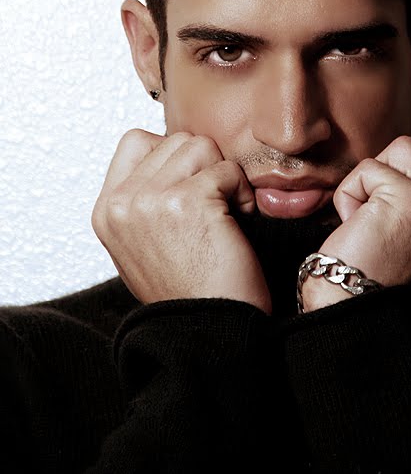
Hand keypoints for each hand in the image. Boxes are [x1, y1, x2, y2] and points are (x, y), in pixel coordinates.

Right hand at [92, 130, 270, 311]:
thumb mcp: (141, 245)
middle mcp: (122, 203)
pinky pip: (227, 169)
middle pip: (176, 140)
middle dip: (204, 168)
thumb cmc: (188, 292)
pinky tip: (238, 224)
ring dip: (224, 176)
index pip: (136, 141)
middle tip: (214, 207)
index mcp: (106, 211)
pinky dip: (242, 193)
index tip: (190, 191)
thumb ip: (142, 199)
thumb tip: (166, 157)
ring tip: (225, 214)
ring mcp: (151, 199)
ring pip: (202, 146)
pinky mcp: (188, 200)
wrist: (209, 333)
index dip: (172, 157)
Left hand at [301, 135, 410, 311]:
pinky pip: (371, 168)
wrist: (350, 317)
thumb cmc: (368, 281)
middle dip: (394, 171)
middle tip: (379, 216)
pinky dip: (350, 194)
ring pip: (406, 147)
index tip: (396, 210)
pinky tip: (356, 227)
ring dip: (373, 178)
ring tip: (369, 218)